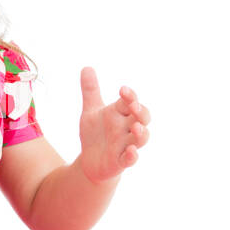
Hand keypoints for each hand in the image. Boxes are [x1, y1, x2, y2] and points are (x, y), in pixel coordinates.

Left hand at [77, 66, 151, 184]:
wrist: (89, 162)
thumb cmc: (95, 134)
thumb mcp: (90, 111)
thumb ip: (90, 90)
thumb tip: (86, 67)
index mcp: (120, 114)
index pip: (130, 102)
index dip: (130, 96)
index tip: (122, 90)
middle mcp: (127, 128)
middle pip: (142, 118)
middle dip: (141, 112)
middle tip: (134, 106)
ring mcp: (126, 145)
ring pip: (142, 138)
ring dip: (141, 133)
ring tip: (136, 128)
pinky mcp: (121, 161)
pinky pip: (130, 159)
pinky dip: (132, 155)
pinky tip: (130, 151)